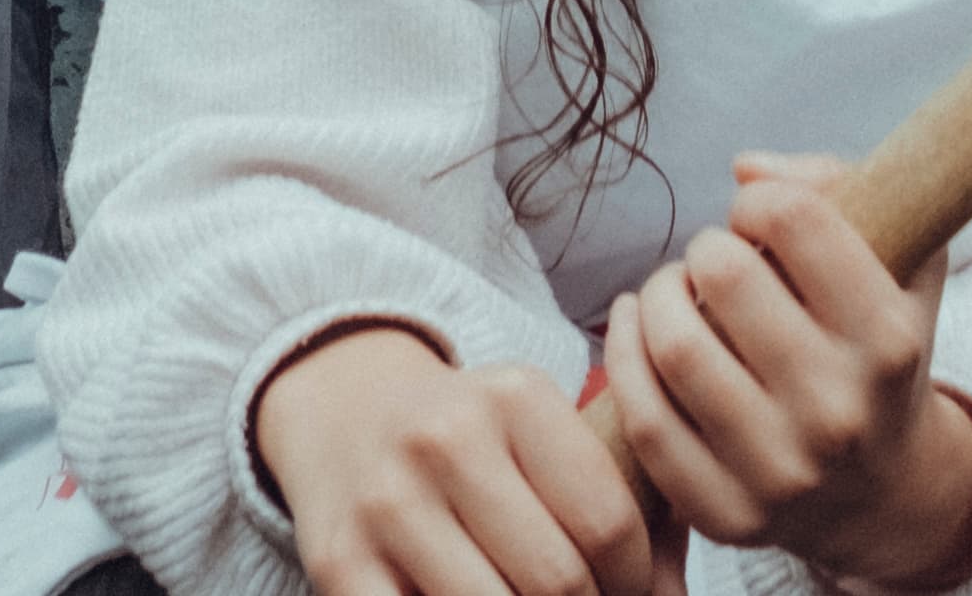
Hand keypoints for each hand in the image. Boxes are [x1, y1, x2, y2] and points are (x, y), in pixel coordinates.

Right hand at [252, 321, 658, 595]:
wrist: (347, 413)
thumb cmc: (475, 441)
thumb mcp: (542, 437)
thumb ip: (619, 507)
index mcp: (514, 396)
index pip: (609, 524)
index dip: (633, 581)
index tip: (624, 588)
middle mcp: (445, 439)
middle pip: (557, 580)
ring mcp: (386, 502)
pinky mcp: (339, 560)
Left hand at [601, 160, 971, 592]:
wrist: (882, 490)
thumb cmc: (878, 351)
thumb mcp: (903, 258)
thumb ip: (833, 185)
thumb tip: (745, 168)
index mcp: (889, 341)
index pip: (796, 219)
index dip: (761, 201)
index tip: (759, 218)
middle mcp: (839, 412)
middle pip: (726, 277)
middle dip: (707, 248)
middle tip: (715, 259)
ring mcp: (781, 472)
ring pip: (675, 348)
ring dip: (659, 296)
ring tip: (677, 293)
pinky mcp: (727, 515)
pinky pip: (644, 419)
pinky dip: (624, 354)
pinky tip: (637, 326)